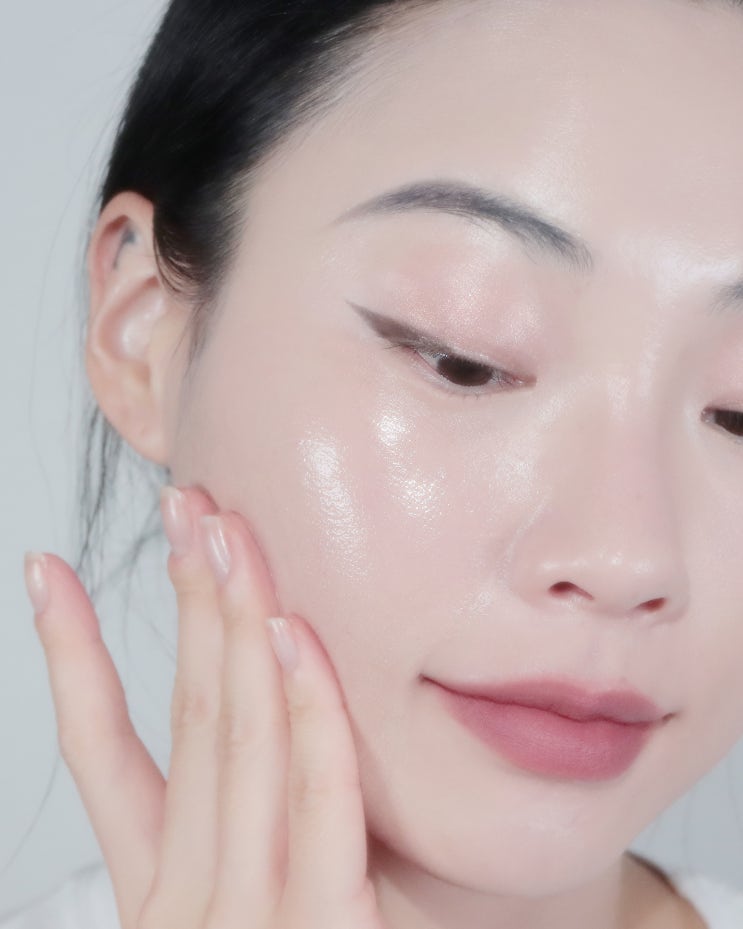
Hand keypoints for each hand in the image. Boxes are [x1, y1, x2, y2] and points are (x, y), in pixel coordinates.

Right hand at [24, 485, 387, 928]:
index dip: (70, 656)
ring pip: (241, 737)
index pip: (99, 755)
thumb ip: (260, 845)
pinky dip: (308, 709)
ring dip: (234, 621)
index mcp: (161, 891)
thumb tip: (266, 733)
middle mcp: (190, 898)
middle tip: (188, 508)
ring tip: (228, 532)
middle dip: (185, 602)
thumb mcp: (253, 912)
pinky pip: (320, 799)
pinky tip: (290, 629)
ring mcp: (246, 918)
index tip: (48, 572)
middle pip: (188, 719)